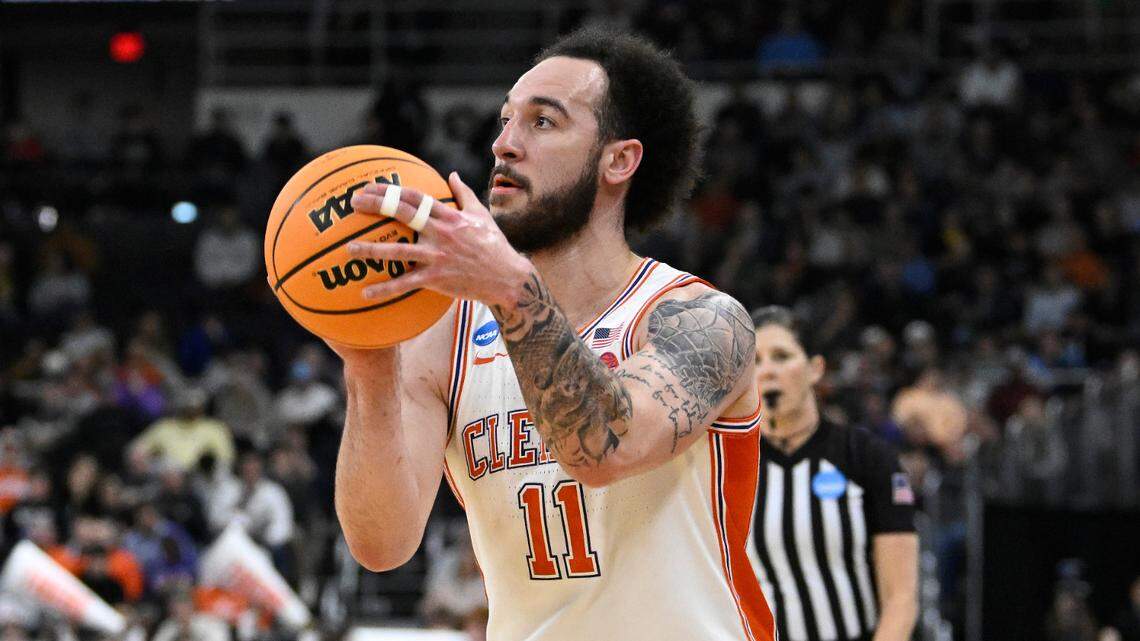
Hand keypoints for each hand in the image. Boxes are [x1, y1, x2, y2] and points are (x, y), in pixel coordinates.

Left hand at [346, 172, 532, 308]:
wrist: (507, 277)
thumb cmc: (494, 245)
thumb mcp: (481, 215)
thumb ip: (464, 194)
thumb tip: (452, 175)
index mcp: (450, 216)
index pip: (415, 197)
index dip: (391, 190)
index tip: (370, 186)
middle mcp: (441, 233)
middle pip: (403, 214)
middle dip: (376, 206)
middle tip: (353, 203)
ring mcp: (438, 256)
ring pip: (399, 251)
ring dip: (371, 250)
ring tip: (348, 249)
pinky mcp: (437, 278)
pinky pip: (406, 284)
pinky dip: (385, 289)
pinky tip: (366, 293)